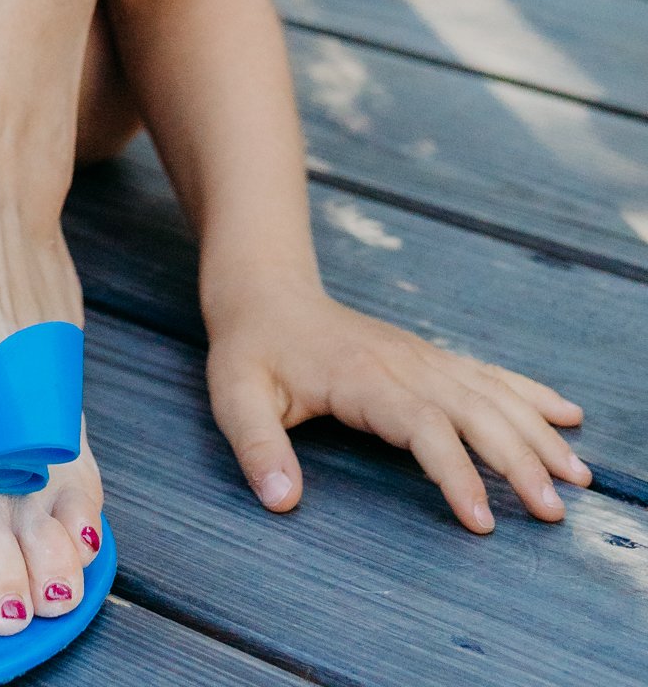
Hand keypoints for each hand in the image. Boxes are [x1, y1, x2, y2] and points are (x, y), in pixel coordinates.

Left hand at [205, 285, 589, 531]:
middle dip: (517, 460)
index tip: (481, 521)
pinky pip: (488, 373)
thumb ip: (256, 445)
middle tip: (551, 511)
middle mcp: (403, 363)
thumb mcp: (234, 393)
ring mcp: (421, 357)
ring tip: (576, 477)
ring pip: (491, 393)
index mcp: (362, 377)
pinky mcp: (428, 356)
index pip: (421, 426)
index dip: (455, 472)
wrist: (265, 290)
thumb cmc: (251, 347)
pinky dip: (530, 394)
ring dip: (535, 433)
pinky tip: (567, 416)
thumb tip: (281, 501)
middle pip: (473, 410)